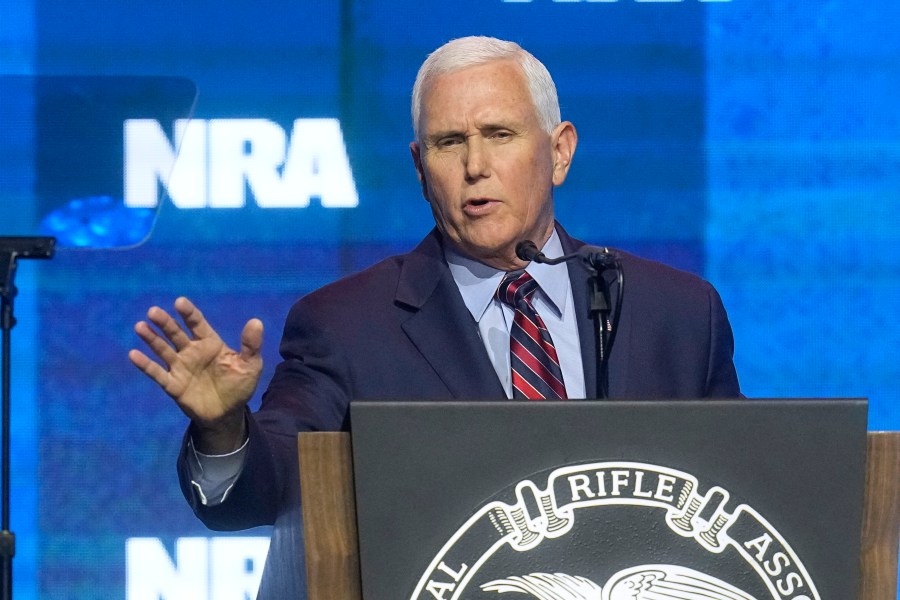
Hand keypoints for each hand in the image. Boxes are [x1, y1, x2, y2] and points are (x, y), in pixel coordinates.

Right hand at [129, 297, 262, 452]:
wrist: (228, 413)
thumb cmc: (239, 385)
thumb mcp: (251, 365)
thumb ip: (251, 345)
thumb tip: (256, 321)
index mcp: (210, 343)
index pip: (197, 324)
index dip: (189, 313)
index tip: (180, 302)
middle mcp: (192, 352)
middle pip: (176, 333)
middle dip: (165, 323)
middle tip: (153, 311)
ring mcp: (180, 367)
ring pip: (163, 350)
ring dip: (152, 339)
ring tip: (140, 326)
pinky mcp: (173, 385)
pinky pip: (157, 373)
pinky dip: (145, 365)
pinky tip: (133, 354)